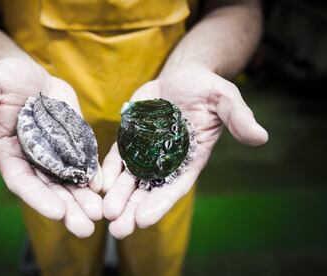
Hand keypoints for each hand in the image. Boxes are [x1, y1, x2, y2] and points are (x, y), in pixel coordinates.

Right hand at [0, 56, 102, 237]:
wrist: (28, 73)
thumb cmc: (1, 79)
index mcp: (7, 152)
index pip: (22, 181)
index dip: (38, 198)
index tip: (57, 213)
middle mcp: (32, 158)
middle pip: (49, 189)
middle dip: (68, 208)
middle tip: (86, 228)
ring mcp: (55, 151)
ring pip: (69, 181)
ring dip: (84, 198)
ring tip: (101, 213)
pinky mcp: (72, 141)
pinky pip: (84, 161)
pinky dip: (93, 174)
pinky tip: (105, 186)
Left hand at [102, 64, 267, 238]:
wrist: (182, 75)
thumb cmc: (205, 87)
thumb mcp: (224, 97)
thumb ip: (237, 116)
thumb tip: (261, 137)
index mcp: (190, 158)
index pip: (176, 186)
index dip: (161, 203)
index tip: (144, 219)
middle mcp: (167, 160)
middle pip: (149, 190)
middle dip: (134, 209)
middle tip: (118, 230)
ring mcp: (147, 150)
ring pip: (130, 179)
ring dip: (118, 197)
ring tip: (106, 213)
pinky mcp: (131, 138)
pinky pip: (117, 158)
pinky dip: (108, 171)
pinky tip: (98, 183)